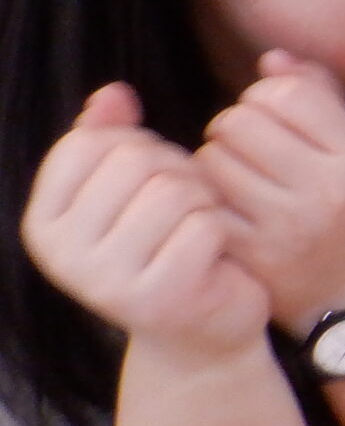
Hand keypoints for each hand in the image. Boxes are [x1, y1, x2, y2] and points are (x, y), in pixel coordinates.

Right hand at [22, 84, 269, 356]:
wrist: (200, 332)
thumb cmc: (165, 247)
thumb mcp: (128, 191)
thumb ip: (111, 138)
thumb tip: (113, 93)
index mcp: (43, 222)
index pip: (89, 143)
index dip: (138, 147)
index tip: (152, 179)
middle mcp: (62, 254)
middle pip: (134, 160)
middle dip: (176, 171)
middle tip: (188, 205)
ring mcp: (105, 280)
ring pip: (173, 190)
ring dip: (203, 200)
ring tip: (200, 228)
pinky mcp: (158, 298)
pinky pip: (204, 226)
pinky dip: (220, 232)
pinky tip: (214, 257)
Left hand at [197, 51, 344, 337]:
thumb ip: (319, 95)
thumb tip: (270, 59)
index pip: (284, 94)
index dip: (265, 98)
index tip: (272, 119)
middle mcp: (327, 189)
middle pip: (240, 120)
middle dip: (234, 127)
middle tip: (246, 149)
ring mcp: (286, 226)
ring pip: (212, 157)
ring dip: (213, 160)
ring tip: (235, 176)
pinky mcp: (250, 253)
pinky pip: (200, 199)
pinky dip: (201, 194)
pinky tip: (220, 202)